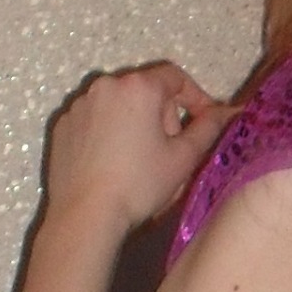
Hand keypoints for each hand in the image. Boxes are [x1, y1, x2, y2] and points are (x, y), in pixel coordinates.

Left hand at [44, 63, 231, 234]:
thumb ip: (208, 128)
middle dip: (163, 113)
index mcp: (139, 87)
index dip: (196, 96)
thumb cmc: (140, 184)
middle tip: (170, 149)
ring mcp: (80, 105)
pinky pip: (94, 119)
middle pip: (145, 90)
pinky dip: (107, 133)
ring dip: (134, 122)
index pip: (175, 77)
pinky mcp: (63, 125)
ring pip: (118, 104)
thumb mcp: (183, 158)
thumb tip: (227, 112)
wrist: (86, 214)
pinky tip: (111, 163)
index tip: (205, 121)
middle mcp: (106, 86)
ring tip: (138, 158)